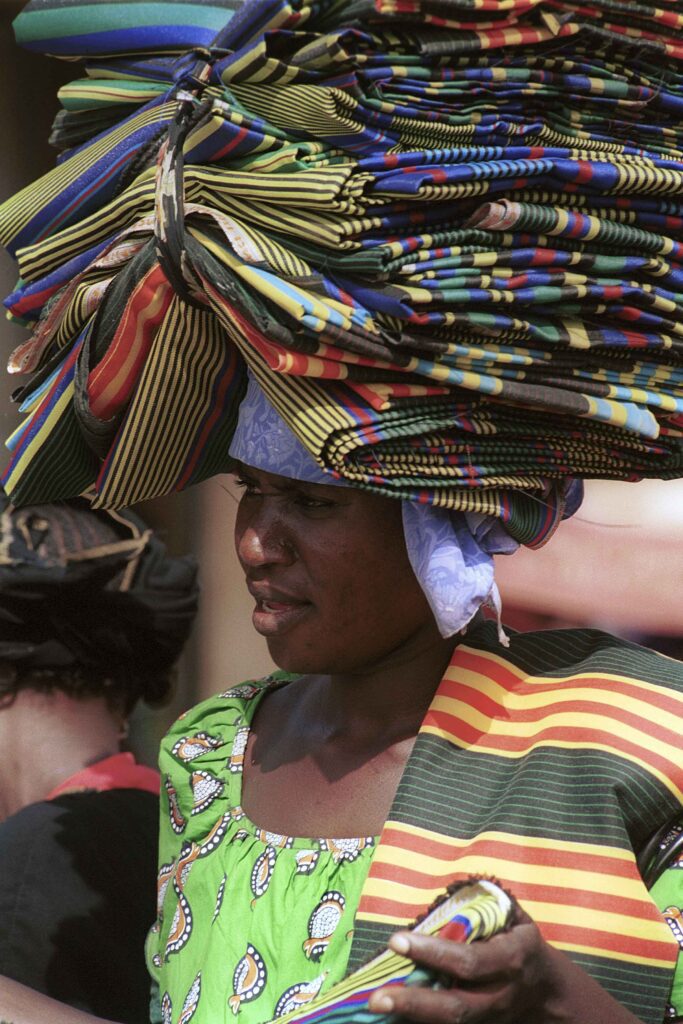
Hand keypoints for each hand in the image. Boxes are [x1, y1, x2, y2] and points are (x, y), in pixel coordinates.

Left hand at [367, 914, 642, 1023]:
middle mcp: (500, 995)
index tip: (397, 940)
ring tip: (376, 1005)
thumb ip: (489, 903)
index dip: (432, 952)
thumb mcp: (516, 919)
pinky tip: (392, 1015)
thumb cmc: (523, 945)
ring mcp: (491, 1020)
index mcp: (511, 960)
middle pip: (456, 1007)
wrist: (549, 994)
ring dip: (412, 1017)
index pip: (469, 961)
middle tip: (376, 997)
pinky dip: (418, 1022)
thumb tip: (461, 883)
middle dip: (415, 1003)